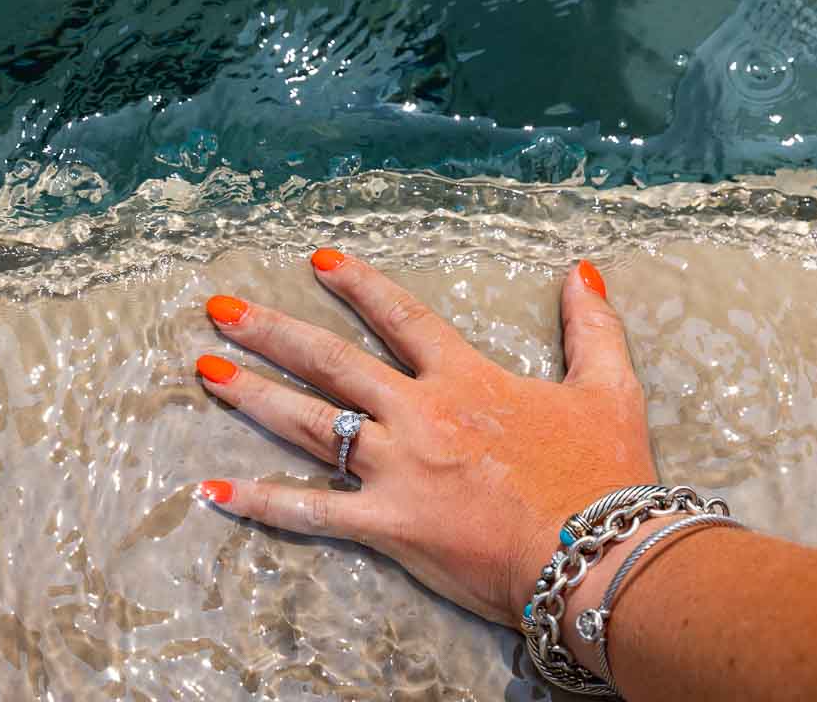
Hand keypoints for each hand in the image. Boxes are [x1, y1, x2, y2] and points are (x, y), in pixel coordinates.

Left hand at [194, 249, 655, 626]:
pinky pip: (312, 512)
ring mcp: (398, 467)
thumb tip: (582, 271)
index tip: (316, 261)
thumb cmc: (603, 476)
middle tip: (220, 309)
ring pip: (311, 422)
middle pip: (332, 362)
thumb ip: (593, 326)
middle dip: (272, 331)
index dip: (358, 285)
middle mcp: (420, 413)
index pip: (401, 316)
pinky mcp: (389, 523)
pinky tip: (213, 493)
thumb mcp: (611, 389)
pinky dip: (261, 503)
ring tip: (205, 370)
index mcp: (466, 379)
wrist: (599, 555)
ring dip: (254, 395)